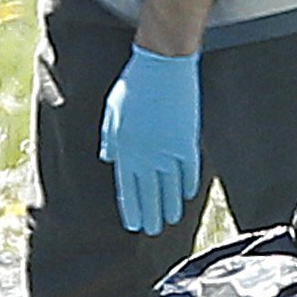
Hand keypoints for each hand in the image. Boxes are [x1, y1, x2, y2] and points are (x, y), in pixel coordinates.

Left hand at [99, 45, 202, 234]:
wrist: (163, 65)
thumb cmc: (134, 85)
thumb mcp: (112, 110)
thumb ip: (111, 138)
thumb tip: (109, 159)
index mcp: (125, 145)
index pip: (128, 186)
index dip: (131, 207)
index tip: (134, 224)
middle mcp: (146, 152)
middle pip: (149, 192)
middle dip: (150, 214)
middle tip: (151, 231)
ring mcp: (168, 148)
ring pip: (169, 187)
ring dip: (169, 206)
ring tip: (168, 221)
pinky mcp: (187, 141)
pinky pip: (188, 171)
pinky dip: (187, 185)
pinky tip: (185, 197)